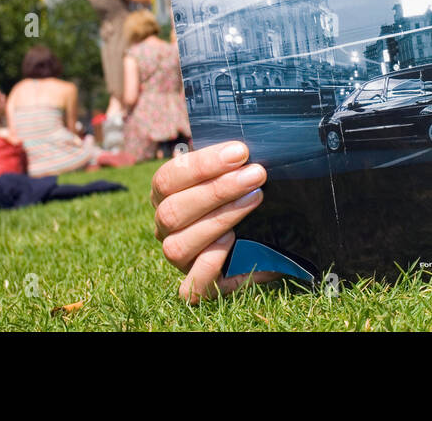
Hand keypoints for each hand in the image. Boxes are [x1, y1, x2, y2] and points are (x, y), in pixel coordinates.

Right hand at [151, 140, 275, 302]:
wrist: (265, 240)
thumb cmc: (244, 195)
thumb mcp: (236, 173)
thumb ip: (234, 160)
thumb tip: (248, 145)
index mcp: (166, 195)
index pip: (169, 177)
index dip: (203, 164)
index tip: (240, 151)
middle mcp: (166, 228)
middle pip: (172, 211)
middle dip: (217, 190)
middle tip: (256, 174)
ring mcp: (179, 258)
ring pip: (178, 246)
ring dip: (220, 219)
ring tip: (255, 199)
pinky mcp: (198, 285)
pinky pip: (191, 287)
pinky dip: (209, 264)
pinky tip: (231, 243)